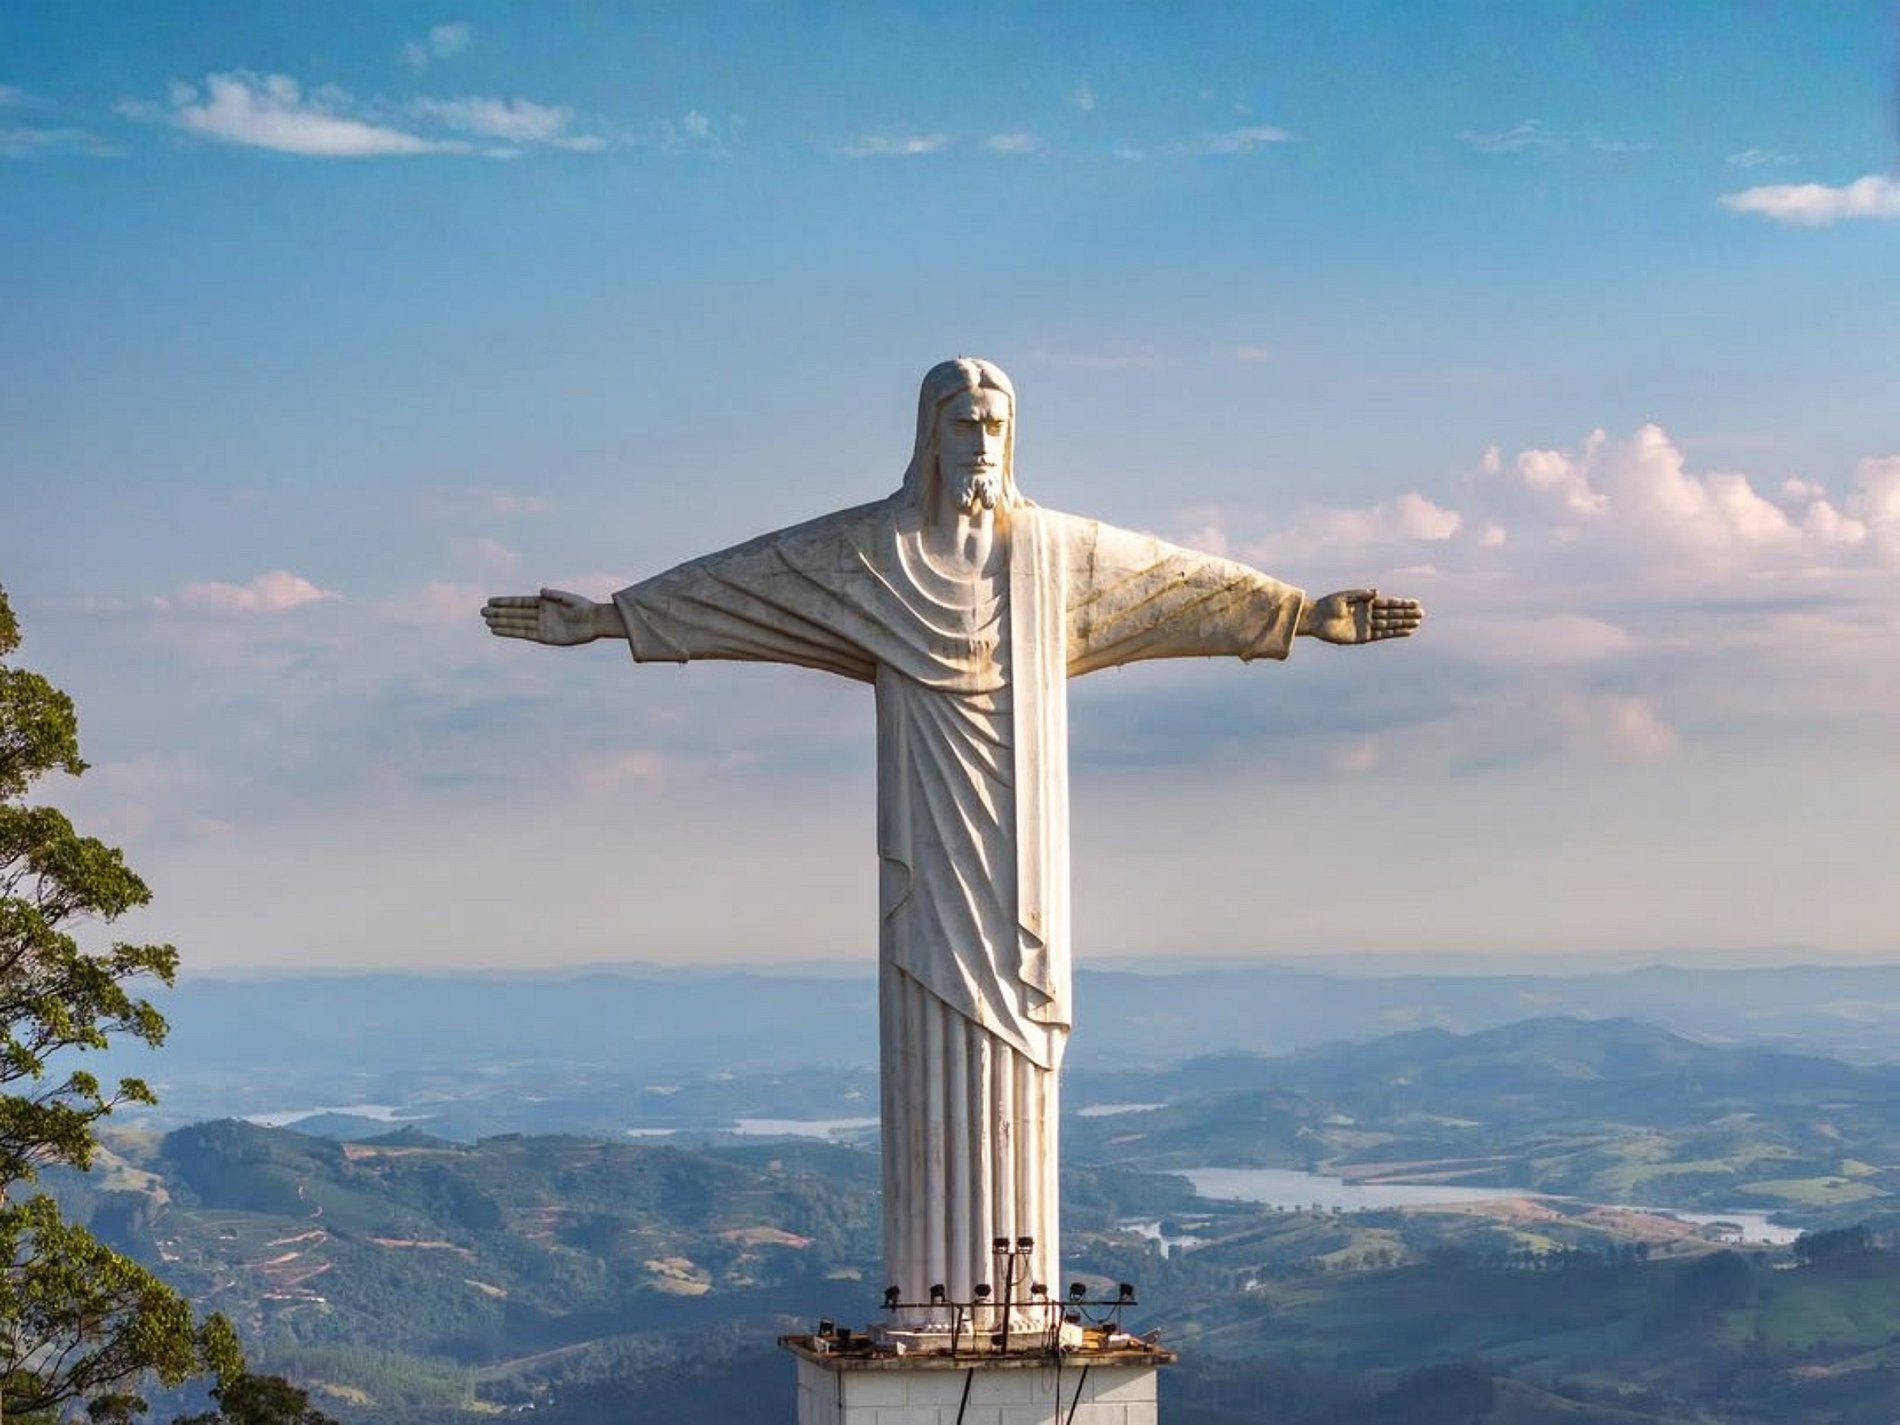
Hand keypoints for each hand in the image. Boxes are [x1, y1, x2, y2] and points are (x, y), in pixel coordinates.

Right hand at [481, 589, 604, 645]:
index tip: (490, 601)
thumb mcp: (569, 598)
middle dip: (499, 613)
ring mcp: (541, 626)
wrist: (595, 623)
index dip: (505, 602)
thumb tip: (541, 590)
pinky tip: (500, 631)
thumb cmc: (584, 608)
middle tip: (482, 612)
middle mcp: (540, 614)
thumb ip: (554, 595)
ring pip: (517, 624)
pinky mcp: (545, 637)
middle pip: (515, 613)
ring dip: (502, 623)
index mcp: (544, 602)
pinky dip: (512, 633)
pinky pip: (525, 635)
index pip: (520, 602)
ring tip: (487, 622)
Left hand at [1298, 589, 1423, 645]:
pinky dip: (1393, 633)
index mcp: (1365, 602)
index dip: (1402, 603)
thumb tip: (1377, 592)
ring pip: (1389, 624)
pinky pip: (1381, 635)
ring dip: (1403, 624)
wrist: (1315, 619)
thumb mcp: (1344, 597)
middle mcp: (1368, 614)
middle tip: (1422, 613)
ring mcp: (1366, 626)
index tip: (1416, 603)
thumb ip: (1361, 595)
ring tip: (1417, 623)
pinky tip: (1404, 632)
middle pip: (1392, 613)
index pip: (1388, 603)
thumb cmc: (1327, 605)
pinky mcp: (1363, 637)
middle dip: (1406, 613)